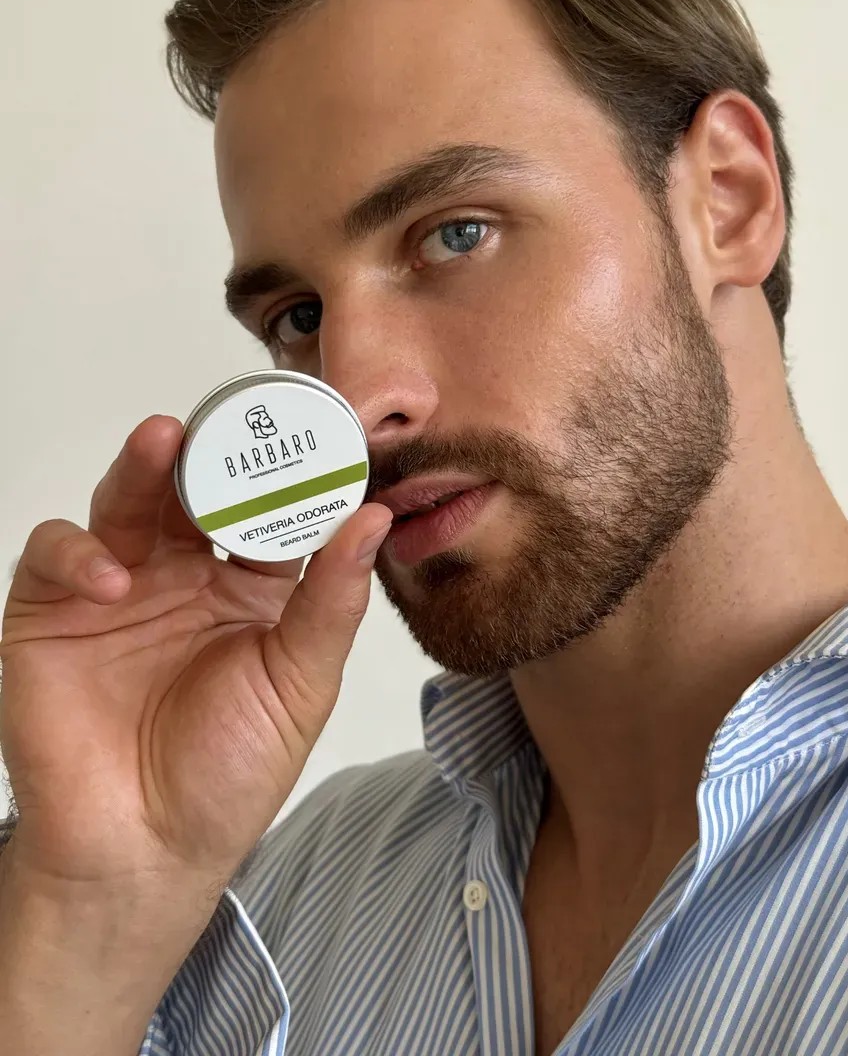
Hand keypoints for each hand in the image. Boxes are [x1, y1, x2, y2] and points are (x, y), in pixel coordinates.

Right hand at [0, 415, 391, 888]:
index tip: (316, 432)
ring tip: (164, 440)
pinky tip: (112, 579)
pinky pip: (57, 554)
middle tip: (230, 417)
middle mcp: (186, 574)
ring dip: (143, 467)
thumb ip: (332, 600)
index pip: (270, 508)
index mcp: (251, 587)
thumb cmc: (225, 775)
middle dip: (213, 451)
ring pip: (127, 501)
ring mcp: (119, 586)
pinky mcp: (52, 610)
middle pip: (196, 489)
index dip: (289, 470)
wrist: (141, 852)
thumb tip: (373, 518)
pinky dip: (79, 552)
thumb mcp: (299, 683)